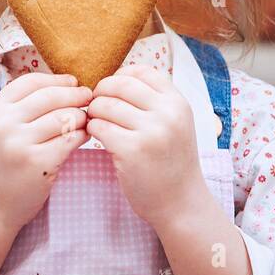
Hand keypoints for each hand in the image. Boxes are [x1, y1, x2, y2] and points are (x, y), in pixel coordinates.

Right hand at [0, 72, 92, 234]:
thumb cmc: (0, 163)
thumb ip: (21, 107)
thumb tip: (63, 84)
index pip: (31, 81)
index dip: (56, 79)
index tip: (73, 82)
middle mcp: (4, 124)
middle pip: (51, 96)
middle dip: (75, 94)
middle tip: (88, 98)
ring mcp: (20, 143)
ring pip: (64, 116)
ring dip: (81, 116)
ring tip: (84, 120)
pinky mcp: (38, 163)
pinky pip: (70, 139)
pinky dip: (82, 135)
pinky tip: (83, 137)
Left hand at [84, 63, 205, 228]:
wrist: (181, 202)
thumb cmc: (171, 161)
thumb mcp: (175, 123)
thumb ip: (154, 101)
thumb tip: (116, 79)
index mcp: (178, 102)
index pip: (142, 71)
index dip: (120, 76)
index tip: (112, 91)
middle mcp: (168, 113)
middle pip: (120, 84)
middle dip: (101, 92)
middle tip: (96, 106)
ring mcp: (151, 131)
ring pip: (105, 105)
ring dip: (94, 112)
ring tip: (97, 123)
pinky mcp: (132, 150)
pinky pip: (99, 127)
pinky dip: (93, 129)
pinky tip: (98, 137)